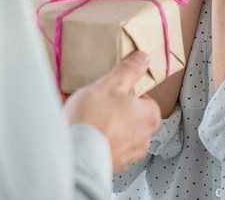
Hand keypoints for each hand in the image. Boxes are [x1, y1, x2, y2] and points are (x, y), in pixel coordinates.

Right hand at [64, 51, 161, 172]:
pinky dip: (96, 139)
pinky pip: (105, 146)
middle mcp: (143, 139)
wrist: (75, 154)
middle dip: (115, 109)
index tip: (113, 89)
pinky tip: (80, 131)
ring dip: (104, 124)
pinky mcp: (111, 165)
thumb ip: (129, 71)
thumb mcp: (111, 84)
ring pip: (118, 132)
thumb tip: (142, 59)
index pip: (145, 99)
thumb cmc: (94, 120)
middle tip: (97, 102)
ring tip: (84, 116)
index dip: (127, 92)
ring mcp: (128, 155)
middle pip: (131, 116)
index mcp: (149, 117)